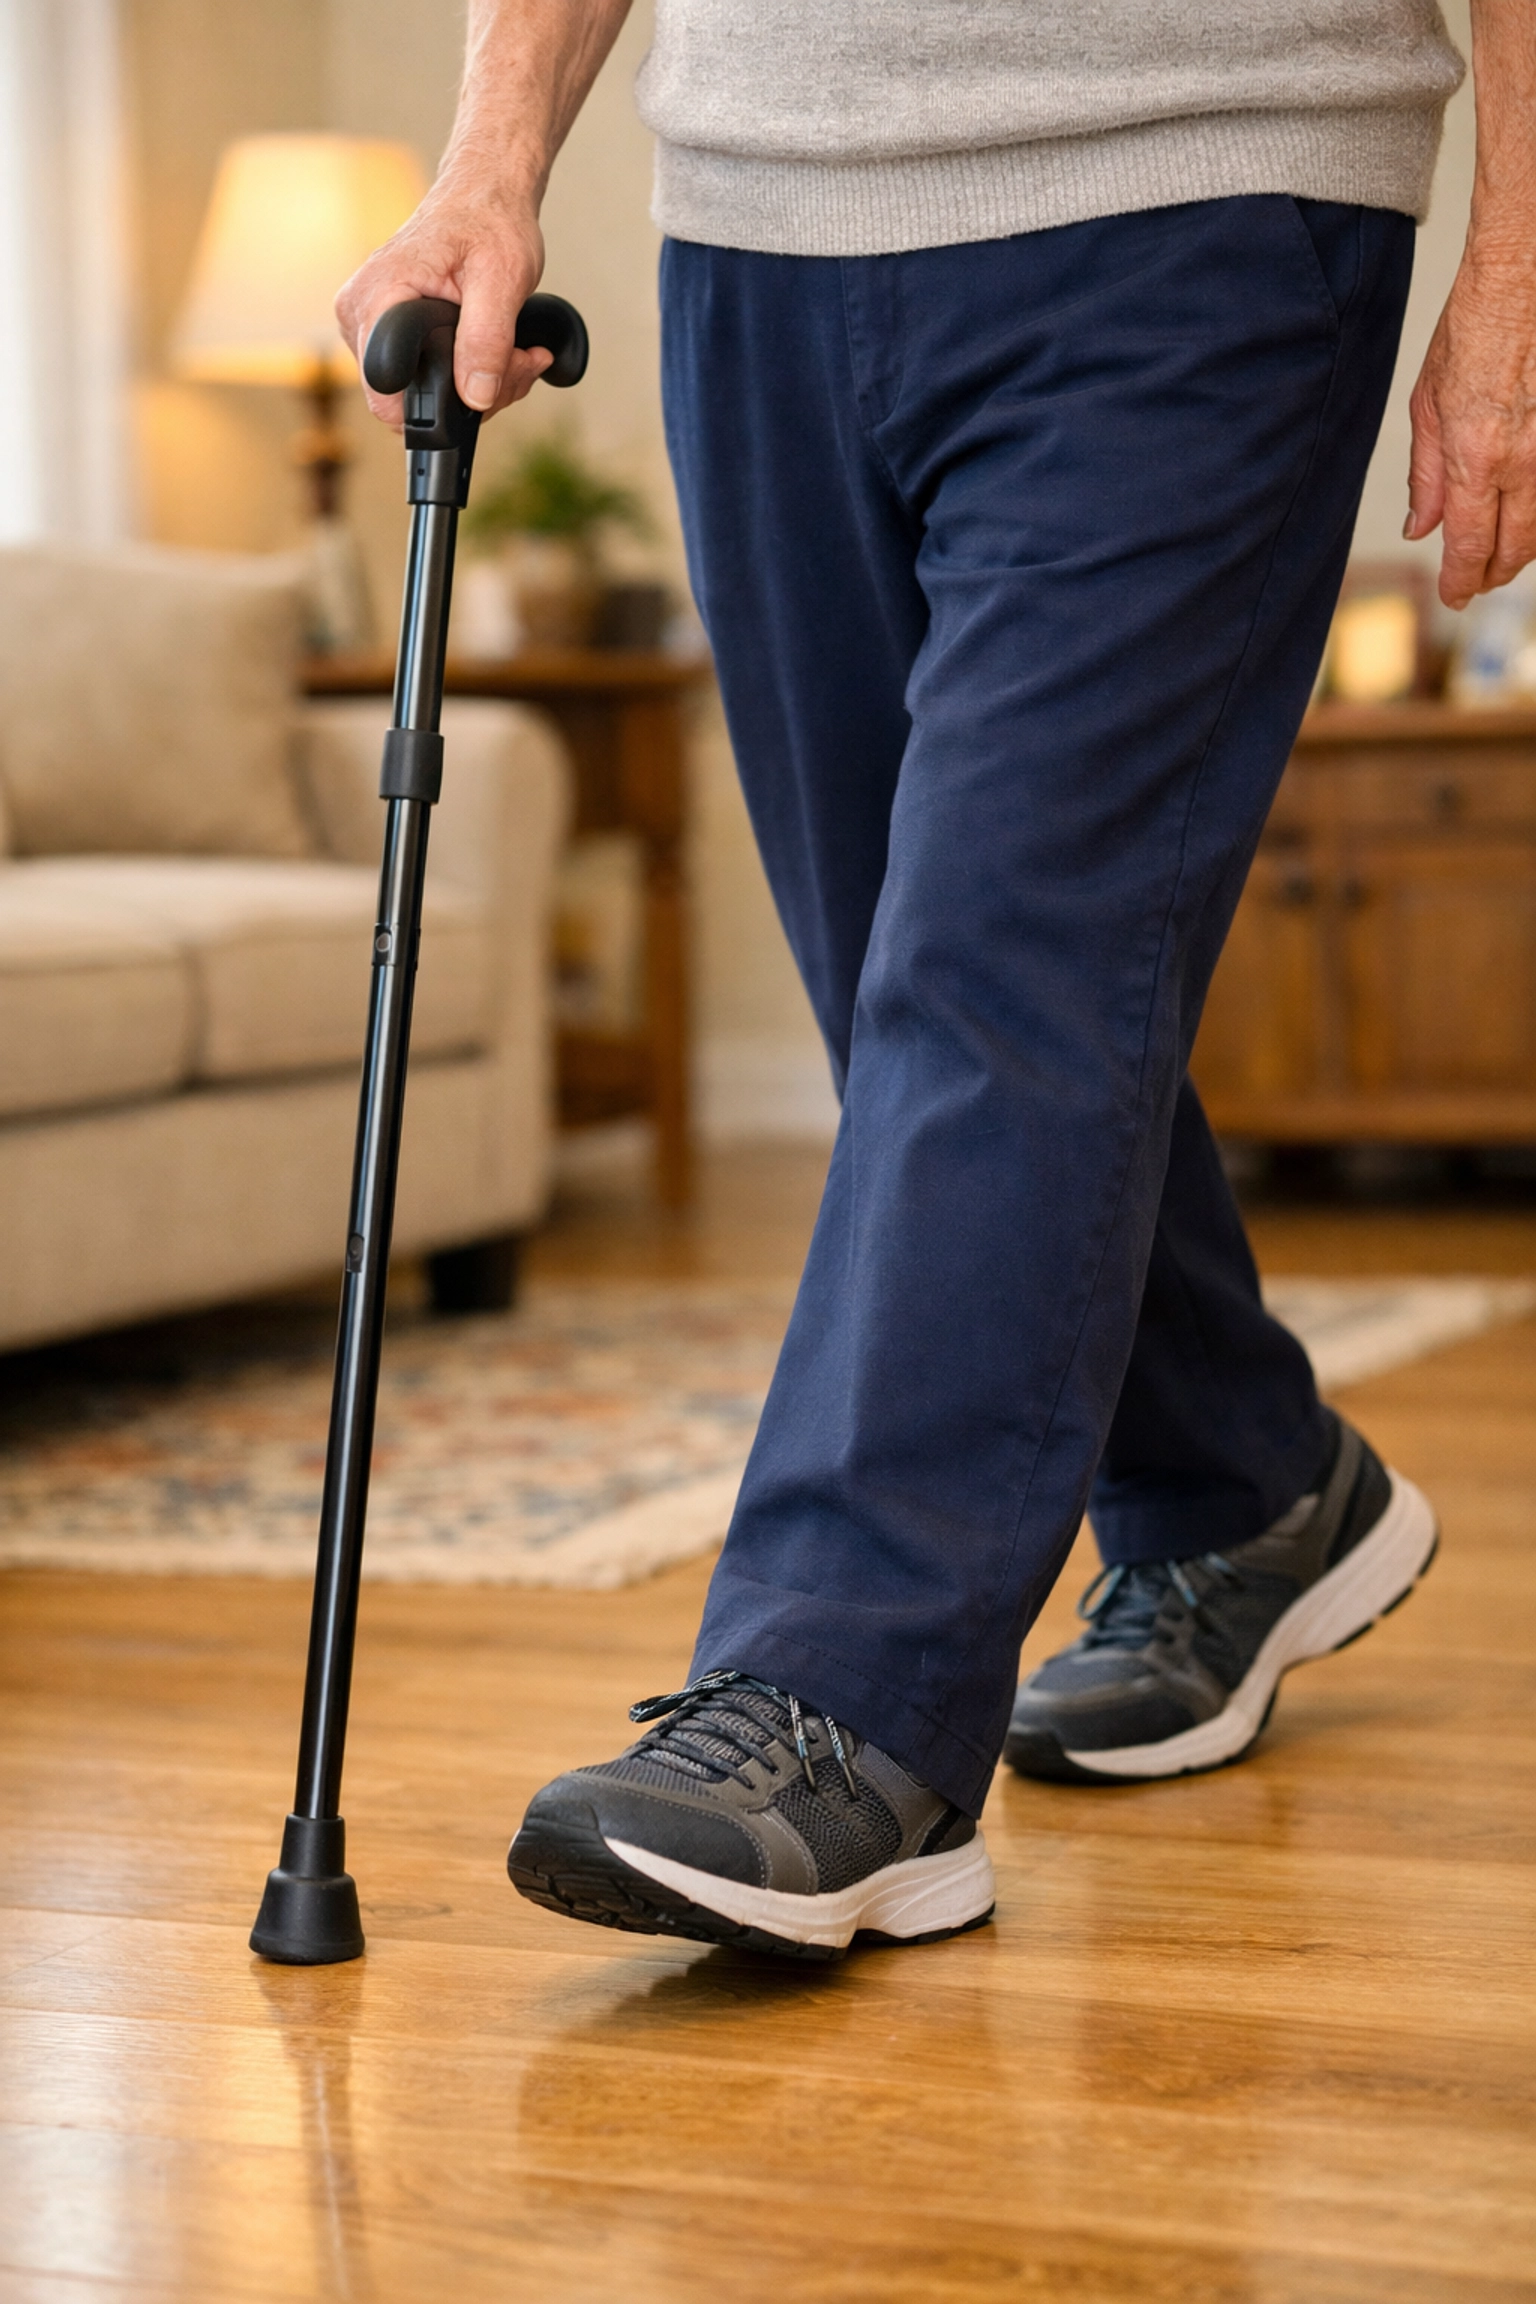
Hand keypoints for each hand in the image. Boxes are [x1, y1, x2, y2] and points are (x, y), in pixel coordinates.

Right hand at [335, 169, 552, 431]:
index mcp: (377, 297)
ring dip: (483, 386)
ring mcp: (372, 328)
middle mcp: (362, 316)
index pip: (386, 394)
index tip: (487, 382)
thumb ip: (487, 340)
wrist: (483, 196)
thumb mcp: (501, 279)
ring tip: (517, 353)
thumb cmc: (488, 221)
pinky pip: (429, 378)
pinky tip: (500, 352)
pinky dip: (472, 374)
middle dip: (476, 394)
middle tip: (520, 362)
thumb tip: (475, 396)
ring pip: (425, 394)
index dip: (437, 405)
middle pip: (410, 400)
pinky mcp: (391, 335)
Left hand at [1406, 243, 1535, 608]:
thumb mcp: (1428, 405)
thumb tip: (1421, 529)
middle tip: (1477, 582)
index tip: (1454, 595)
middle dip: (1494, 572)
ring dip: (1524, 548)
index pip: (1471, 545)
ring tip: (1503, 557)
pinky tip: (1530, 517)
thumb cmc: (1473, 329)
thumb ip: (1427, 475)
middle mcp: (1526, 460)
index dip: (1462, 580)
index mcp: (1477, 457)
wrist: (1524, 277)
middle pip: (1517, 546)